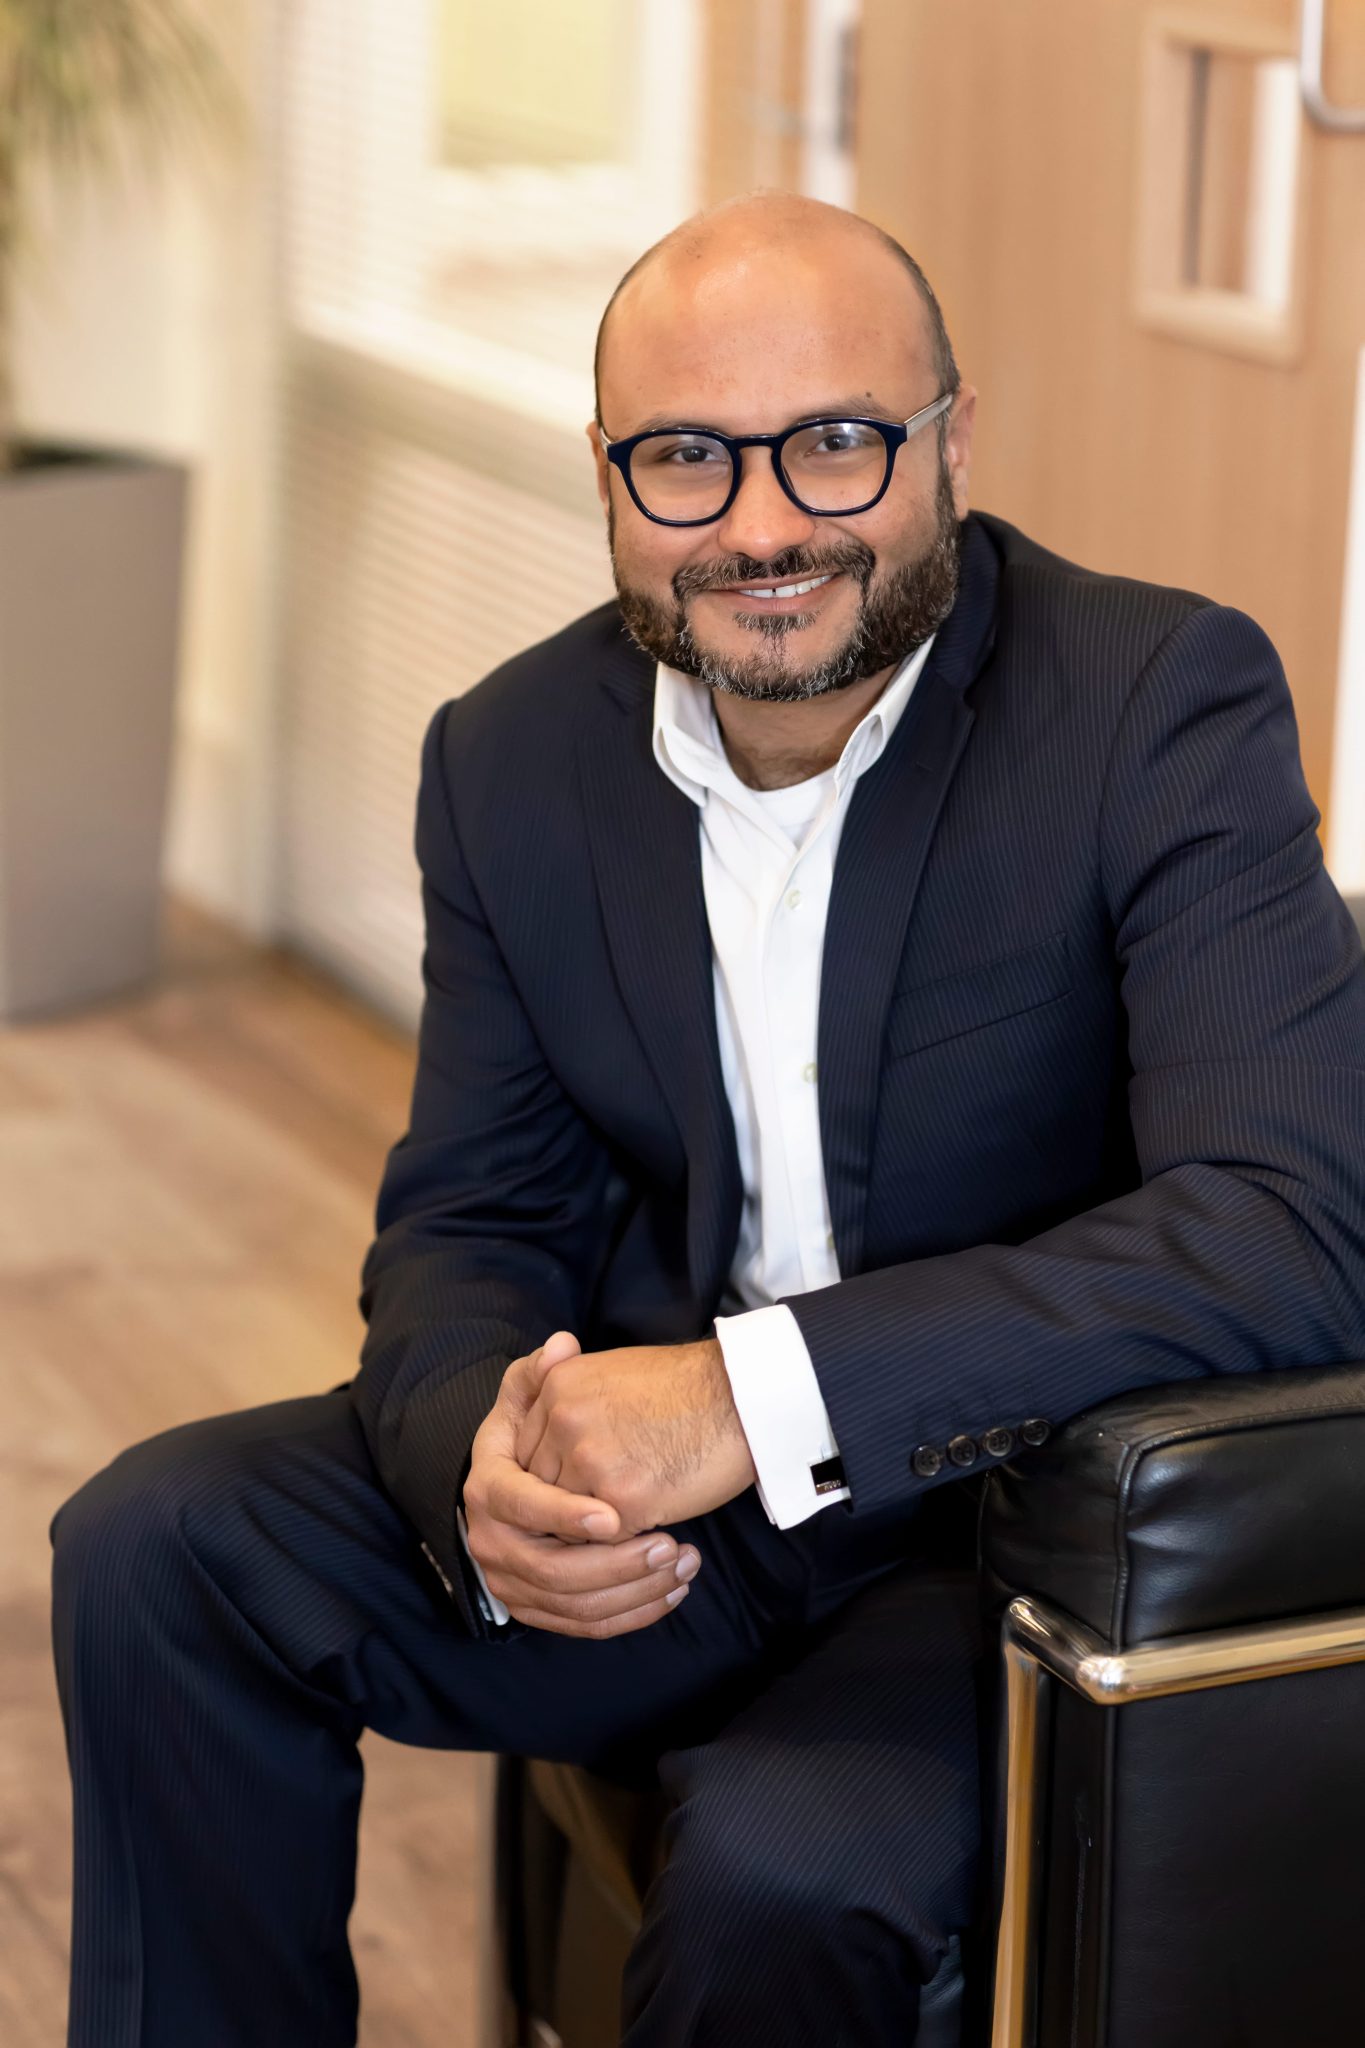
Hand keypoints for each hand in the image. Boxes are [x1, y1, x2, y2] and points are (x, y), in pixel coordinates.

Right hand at [463, 1332, 701, 1637]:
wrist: (535, 1481)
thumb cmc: (541, 1432)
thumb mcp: (532, 1398)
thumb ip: (540, 1372)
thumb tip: (562, 1346)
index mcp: (486, 1489)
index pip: (521, 1507)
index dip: (563, 1515)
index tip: (614, 1516)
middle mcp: (490, 1542)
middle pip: (552, 1571)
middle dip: (616, 1565)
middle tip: (670, 1546)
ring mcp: (512, 1581)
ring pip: (575, 1605)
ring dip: (635, 1591)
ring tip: (684, 1563)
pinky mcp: (538, 1609)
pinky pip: (585, 1625)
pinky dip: (632, 1615)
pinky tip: (673, 1591)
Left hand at [515, 1330, 757, 1530]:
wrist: (741, 1397)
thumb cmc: (685, 1387)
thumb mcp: (610, 1373)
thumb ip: (568, 1404)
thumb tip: (546, 1449)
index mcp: (557, 1387)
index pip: (525, 1453)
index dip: (550, 1477)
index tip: (572, 1488)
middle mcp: (564, 1422)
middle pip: (539, 1490)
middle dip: (564, 1508)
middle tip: (593, 1518)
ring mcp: (590, 1462)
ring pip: (566, 1521)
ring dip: (592, 1531)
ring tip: (626, 1524)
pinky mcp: (622, 1500)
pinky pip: (604, 1541)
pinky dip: (624, 1543)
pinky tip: (650, 1529)